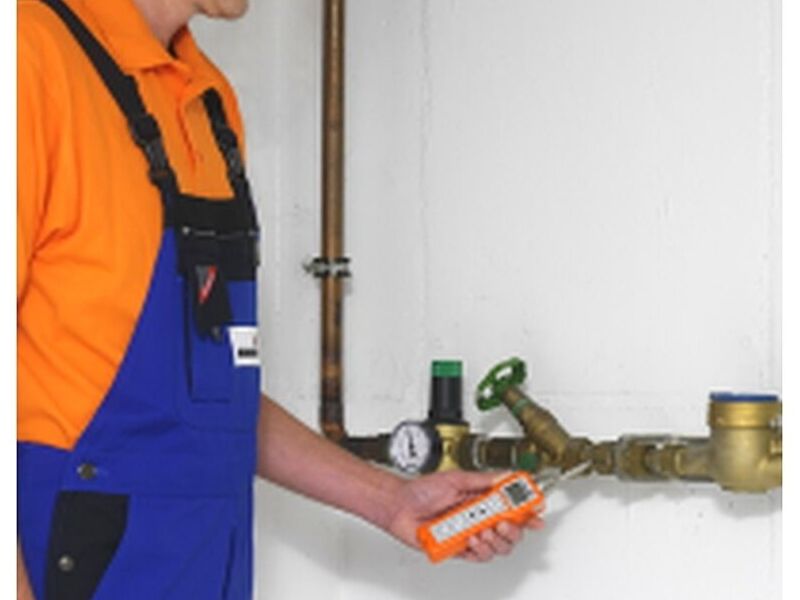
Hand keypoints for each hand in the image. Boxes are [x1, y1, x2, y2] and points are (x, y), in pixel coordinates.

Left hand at [384, 470, 543, 562]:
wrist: (399, 506)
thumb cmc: (422, 491)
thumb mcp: (457, 478)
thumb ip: (485, 480)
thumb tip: (508, 476)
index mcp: (481, 499)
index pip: (512, 506)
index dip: (528, 511)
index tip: (537, 511)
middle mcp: (478, 517)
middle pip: (511, 531)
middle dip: (513, 529)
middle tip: (505, 522)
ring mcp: (470, 534)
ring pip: (498, 547)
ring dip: (494, 539)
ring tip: (482, 530)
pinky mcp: (459, 549)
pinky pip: (479, 556)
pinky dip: (479, 550)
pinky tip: (471, 539)